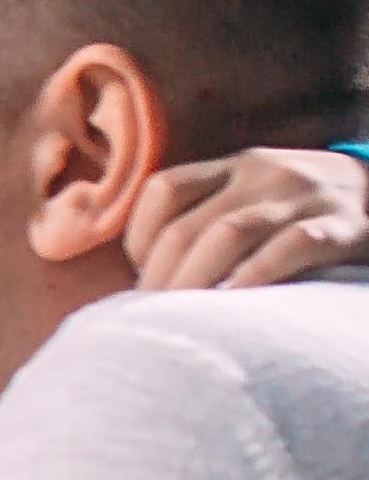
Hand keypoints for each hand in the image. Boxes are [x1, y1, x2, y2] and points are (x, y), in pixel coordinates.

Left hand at [127, 145, 368, 293]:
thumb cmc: (303, 208)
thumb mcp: (257, 194)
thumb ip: (210, 214)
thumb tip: (149, 269)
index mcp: (234, 165)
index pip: (165, 189)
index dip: (139, 235)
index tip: (139, 273)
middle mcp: (263, 174)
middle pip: (189, 224)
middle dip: (161, 275)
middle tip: (152, 312)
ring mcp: (303, 197)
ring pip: (230, 234)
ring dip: (195, 280)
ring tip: (182, 315)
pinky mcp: (341, 226)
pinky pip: (291, 247)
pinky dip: (255, 276)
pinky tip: (236, 303)